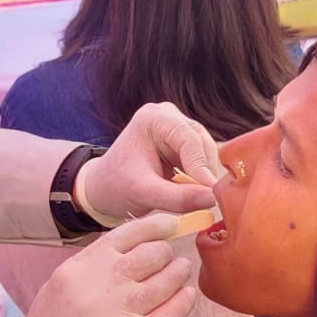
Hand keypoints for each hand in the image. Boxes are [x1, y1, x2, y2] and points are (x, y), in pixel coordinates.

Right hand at [3, 214, 197, 316]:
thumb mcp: (63, 282)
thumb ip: (94, 263)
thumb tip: (136, 244)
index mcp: (82, 266)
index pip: (128, 233)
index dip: (156, 225)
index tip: (170, 224)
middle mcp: (102, 284)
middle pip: (152, 254)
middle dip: (166, 253)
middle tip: (171, 258)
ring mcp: (120, 313)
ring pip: (166, 281)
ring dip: (179, 274)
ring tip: (181, 272)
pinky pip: (171, 313)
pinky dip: (184, 301)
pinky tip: (187, 295)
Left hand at [77, 103, 220, 222]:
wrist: (104, 188)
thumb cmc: (116, 187)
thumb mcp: (144, 194)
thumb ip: (177, 197)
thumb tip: (212, 198)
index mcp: (153, 118)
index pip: (188, 140)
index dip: (201, 167)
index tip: (211, 194)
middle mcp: (168, 115)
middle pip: (201, 143)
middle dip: (204, 173)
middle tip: (209, 201)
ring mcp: (177, 126)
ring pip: (206, 151)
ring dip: (205, 176)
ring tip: (200, 200)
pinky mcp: (183, 141)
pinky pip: (203, 158)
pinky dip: (201, 177)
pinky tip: (196, 194)